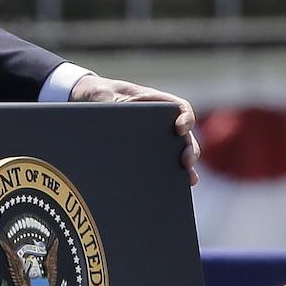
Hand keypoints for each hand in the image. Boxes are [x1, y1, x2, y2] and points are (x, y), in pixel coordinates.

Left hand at [70, 75, 200, 184]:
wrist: (96, 106)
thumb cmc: (104, 97)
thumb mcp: (105, 96)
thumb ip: (109, 103)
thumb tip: (109, 114)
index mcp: (158, 104)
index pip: (181, 110)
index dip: (185, 119)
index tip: (180, 128)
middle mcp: (164, 123)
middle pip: (185, 137)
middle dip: (190, 150)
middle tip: (186, 162)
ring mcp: (160, 140)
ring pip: (179, 154)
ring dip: (187, 168)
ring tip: (188, 181)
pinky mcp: (151, 155)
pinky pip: (165, 166)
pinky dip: (172, 176)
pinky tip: (172, 188)